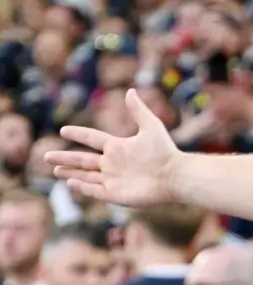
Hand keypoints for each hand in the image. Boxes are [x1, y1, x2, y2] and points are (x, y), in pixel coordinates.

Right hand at [47, 89, 182, 206]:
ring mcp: (114, 179)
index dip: (79, 134)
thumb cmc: (165, 152)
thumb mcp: (151, 127)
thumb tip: (130, 90)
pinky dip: (82, 187)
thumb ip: (138, 110)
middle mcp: (113, 163)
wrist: (175, 176)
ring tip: (54, 170)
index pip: (93, 139)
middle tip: (46, 157)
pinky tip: (70, 182)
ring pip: (86, 176)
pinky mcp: (116, 194)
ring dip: (70, 173)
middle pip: (83, 160)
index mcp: (118, 147)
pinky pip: (95, 191)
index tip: (63, 130)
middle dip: (65, 159)